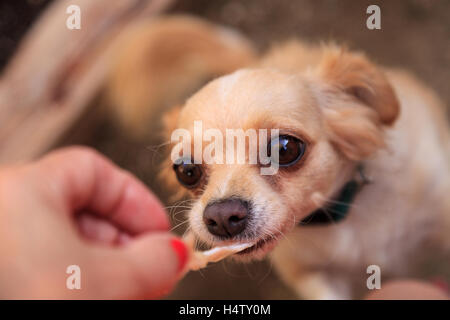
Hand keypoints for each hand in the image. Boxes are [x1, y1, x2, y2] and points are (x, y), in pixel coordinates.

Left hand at [0, 147, 186, 298]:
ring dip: (107, 268)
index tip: (159, 231)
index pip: (95, 171)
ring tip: (131, 292)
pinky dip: (79, 281)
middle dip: (126, 245)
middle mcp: (3, 210)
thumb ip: (153, 260)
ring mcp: (2, 244)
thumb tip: (173, 252)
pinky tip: (100, 295)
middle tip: (151, 271)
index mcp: (23, 190)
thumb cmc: (23, 302)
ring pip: (66, 245)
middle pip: (83, 212)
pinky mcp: (5, 272)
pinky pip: (47, 266)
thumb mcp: (104, 282)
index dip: (135, 200)